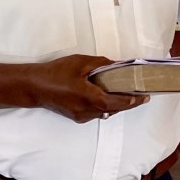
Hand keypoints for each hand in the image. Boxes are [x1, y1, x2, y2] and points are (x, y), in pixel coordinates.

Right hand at [28, 54, 147, 123]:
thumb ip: (101, 64)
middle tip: (141, 96)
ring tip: (126, 95)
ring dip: (116, 106)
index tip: (145, 96)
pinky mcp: (75, 117)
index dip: (133, 101)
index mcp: (90, 97)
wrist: (34, 86)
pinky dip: (104, 107)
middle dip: (129, 104)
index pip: (118, 103)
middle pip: (114, 110)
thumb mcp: (80, 62)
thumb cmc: (56, 72)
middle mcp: (87, 110)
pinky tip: (106, 97)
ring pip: (105, 113)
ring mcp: (81, 116)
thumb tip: (117, 65)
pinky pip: (95, 113)